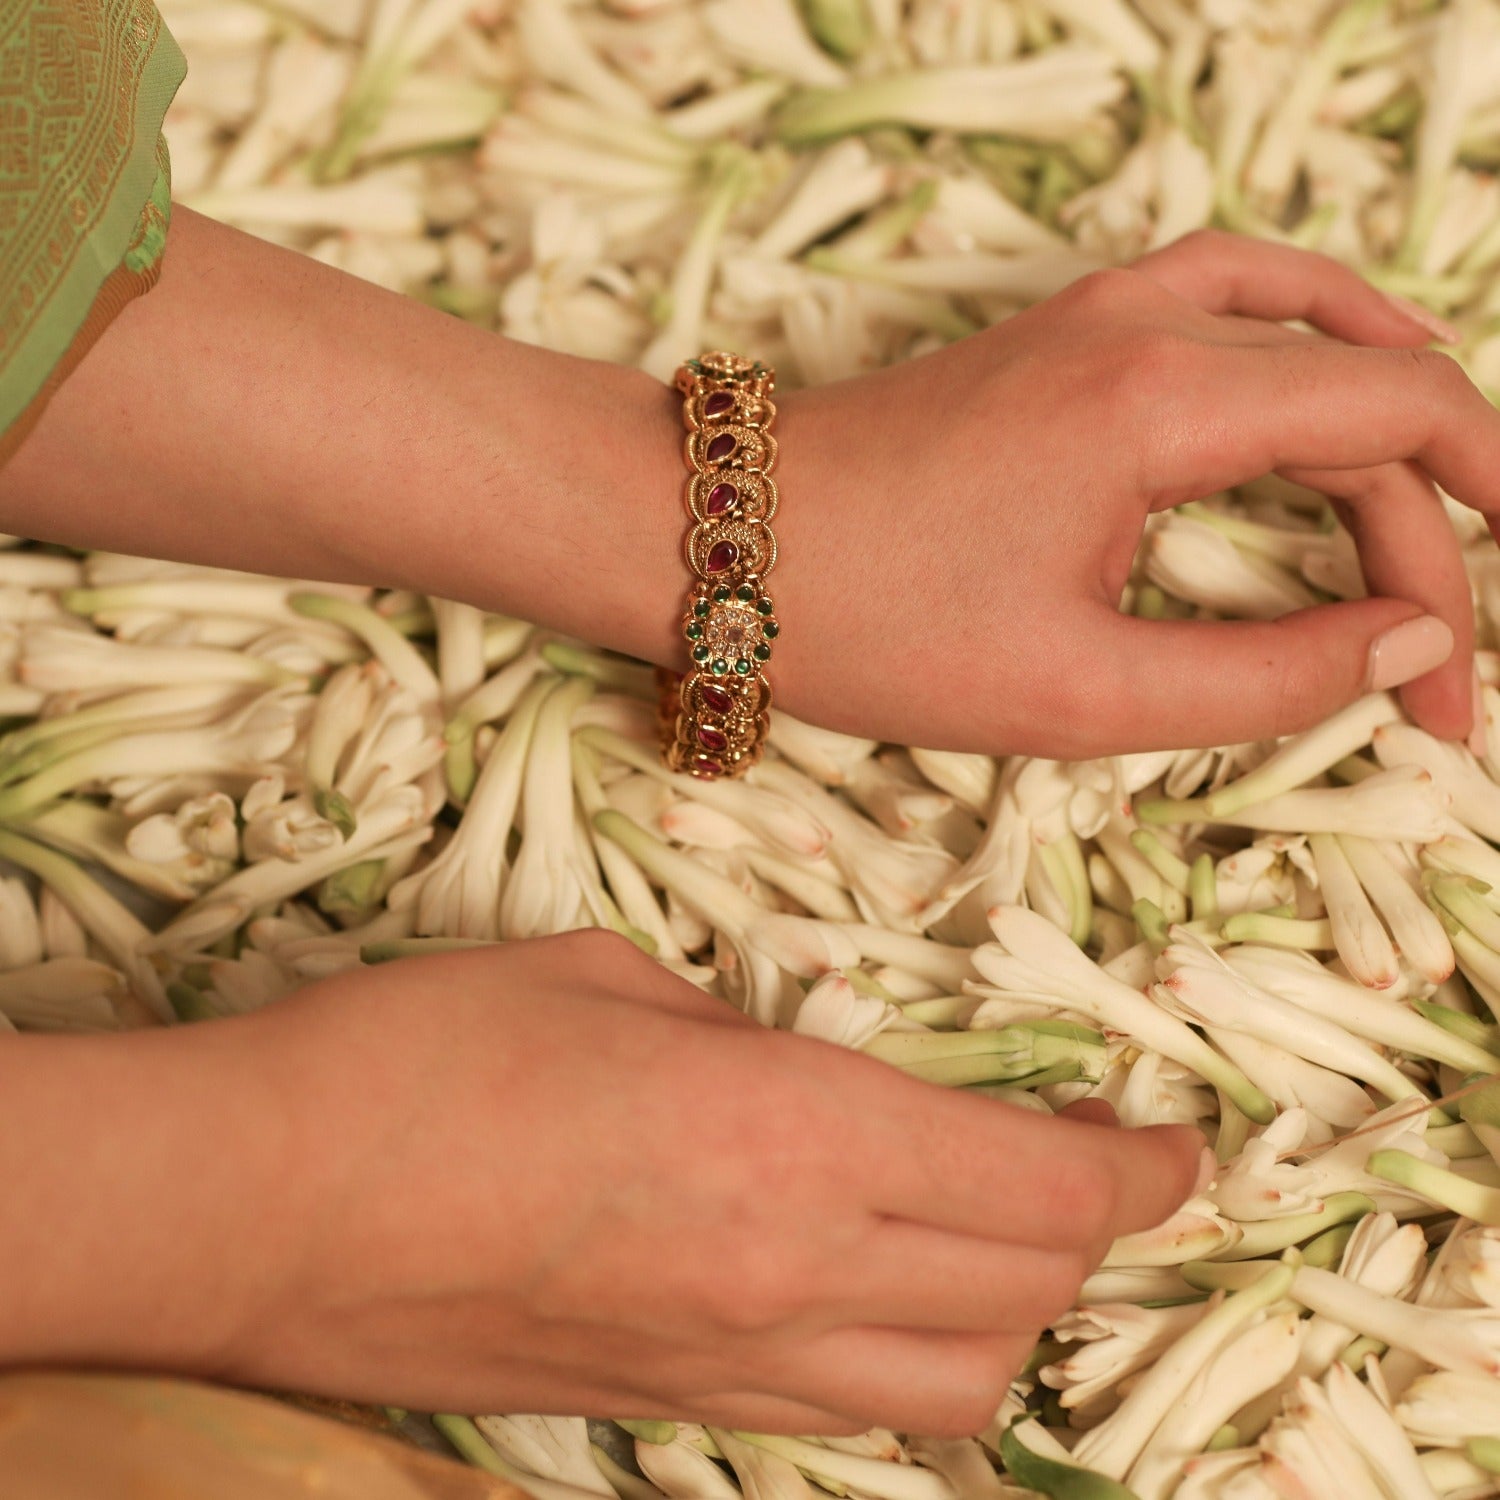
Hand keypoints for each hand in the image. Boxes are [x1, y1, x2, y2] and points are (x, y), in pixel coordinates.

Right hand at [189, 933, 1197, 1435]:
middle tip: (1096, 1169)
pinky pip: (846, 1415)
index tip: (1174, 1142)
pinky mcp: (664, 1412)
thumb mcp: (609, 976)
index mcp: (793, 1137)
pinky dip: (909, 1366)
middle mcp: (792, 1274)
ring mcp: (730, 1365)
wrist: (264, 1206)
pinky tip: (881, 1304)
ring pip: (955, 1386)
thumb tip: (784, 1054)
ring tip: (1000, 1242)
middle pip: (1023, 1293)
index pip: (1039, 1186)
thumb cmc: (424, 1056)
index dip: (1138, 1170)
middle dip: (1091, 1233)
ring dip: (1012, 1314)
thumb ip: (734, 1022)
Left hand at [767, 231, 1486, 757]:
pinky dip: (1299, 346)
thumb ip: (1265, 676)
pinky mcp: (1056, 334)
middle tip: (1426, 670)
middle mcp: (1147, 324)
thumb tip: (1407, 644)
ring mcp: (1096, 312)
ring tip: (1440, 506)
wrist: (711, 539)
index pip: (1401, 423)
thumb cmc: (870, 623)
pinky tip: (1316, 397)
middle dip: (1420, 533)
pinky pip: (1224, 300)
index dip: (1468, 548)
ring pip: (1303, 331)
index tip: (1466, 679)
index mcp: (1165, 401)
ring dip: (1381, 419)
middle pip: (1357, 394)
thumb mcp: (1077, 692)